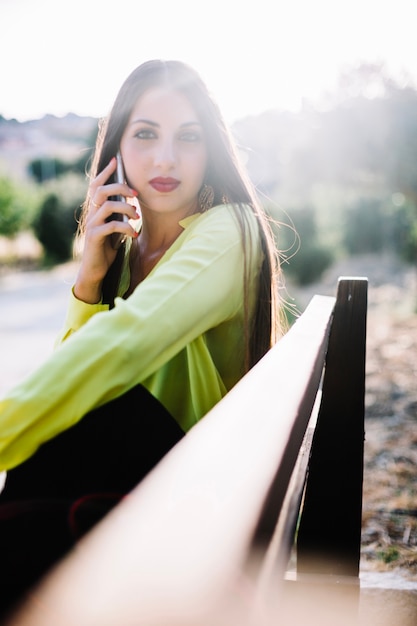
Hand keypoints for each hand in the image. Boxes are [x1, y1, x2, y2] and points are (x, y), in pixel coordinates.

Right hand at [74, 157, 138, 303]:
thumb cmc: (106, 248)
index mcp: (95, 209)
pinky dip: (126, 227)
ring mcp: (91, 225)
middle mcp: (91, 214)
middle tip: (135, 194)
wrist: (96, 269)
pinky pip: (111, 226)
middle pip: (101, 191)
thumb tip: (132, 201)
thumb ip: (119, 214)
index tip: (116, 161)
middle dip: (120, 188)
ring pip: (107, 206)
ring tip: (137, 215)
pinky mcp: (95, 237)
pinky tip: (134, 233)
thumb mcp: (115, 228)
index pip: (96, 185)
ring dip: (126, 208)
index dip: (105, 172)